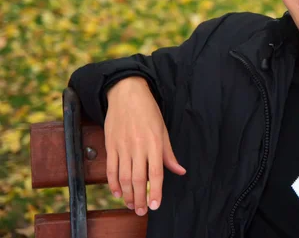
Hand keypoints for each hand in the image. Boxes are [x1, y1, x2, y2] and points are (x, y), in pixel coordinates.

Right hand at [104, 77, 185, 215]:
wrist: (127, 94)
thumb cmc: (148, 111)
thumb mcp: (163, 130)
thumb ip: (169, 154)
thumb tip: (180, 171)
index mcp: (154, 143)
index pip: (156, 173)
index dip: (156, 192)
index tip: (155, 206)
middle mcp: (138, 146)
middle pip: (138, 179)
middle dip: (139, 198)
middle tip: (140, 211)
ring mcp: (123, 146)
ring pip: (124, 177)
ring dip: (126, 194)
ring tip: (130, 205)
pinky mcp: (111, 145)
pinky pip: (111, 169)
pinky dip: (113, 183)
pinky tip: (117, 192)